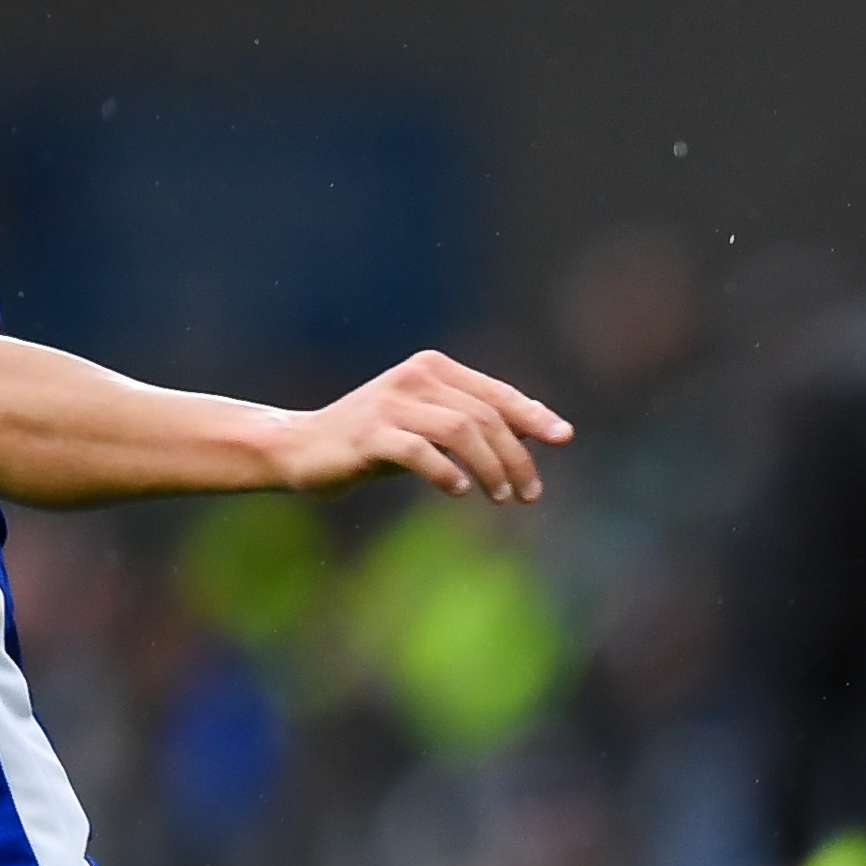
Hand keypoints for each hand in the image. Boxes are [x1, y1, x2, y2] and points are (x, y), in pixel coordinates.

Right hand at [276, 351, 571, 502]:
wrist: (302, 448)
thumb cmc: (374, 441)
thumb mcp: (429, 426)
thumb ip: (475, 422)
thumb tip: (538, 427)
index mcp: (433, 368)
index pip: (496, 393)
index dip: (533, 415)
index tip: (563, 438)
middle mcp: (415, 377)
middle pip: (485, 416)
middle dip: (515, 457)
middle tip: (528, 494)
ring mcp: (391, 403)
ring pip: (461, 431)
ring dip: (490, 469)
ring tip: (501, 497)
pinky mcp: (369, 433)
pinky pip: (420, 451)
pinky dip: (446, 472)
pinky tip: (459, 490)